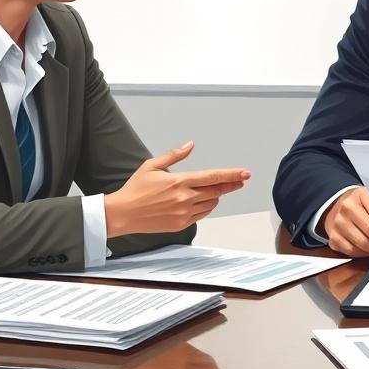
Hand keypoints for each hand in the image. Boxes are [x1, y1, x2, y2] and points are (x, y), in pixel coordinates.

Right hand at [104, 142, 249, 236]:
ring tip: (214, 190)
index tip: (245, 173)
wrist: (123, 214)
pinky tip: (203, 201)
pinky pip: (202, 214)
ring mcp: (183, 213)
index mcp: (179, 181)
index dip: (231, 175)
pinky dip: (206, 207)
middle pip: (216, 191)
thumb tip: (190, 145)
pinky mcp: (181, 224)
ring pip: (211, 204)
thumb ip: (174, 155)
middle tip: (241, 180)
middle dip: (231, 185)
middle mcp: (184, 198)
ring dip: (216, 196)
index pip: (212, 177)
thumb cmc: (135, 188)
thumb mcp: (152, 166)